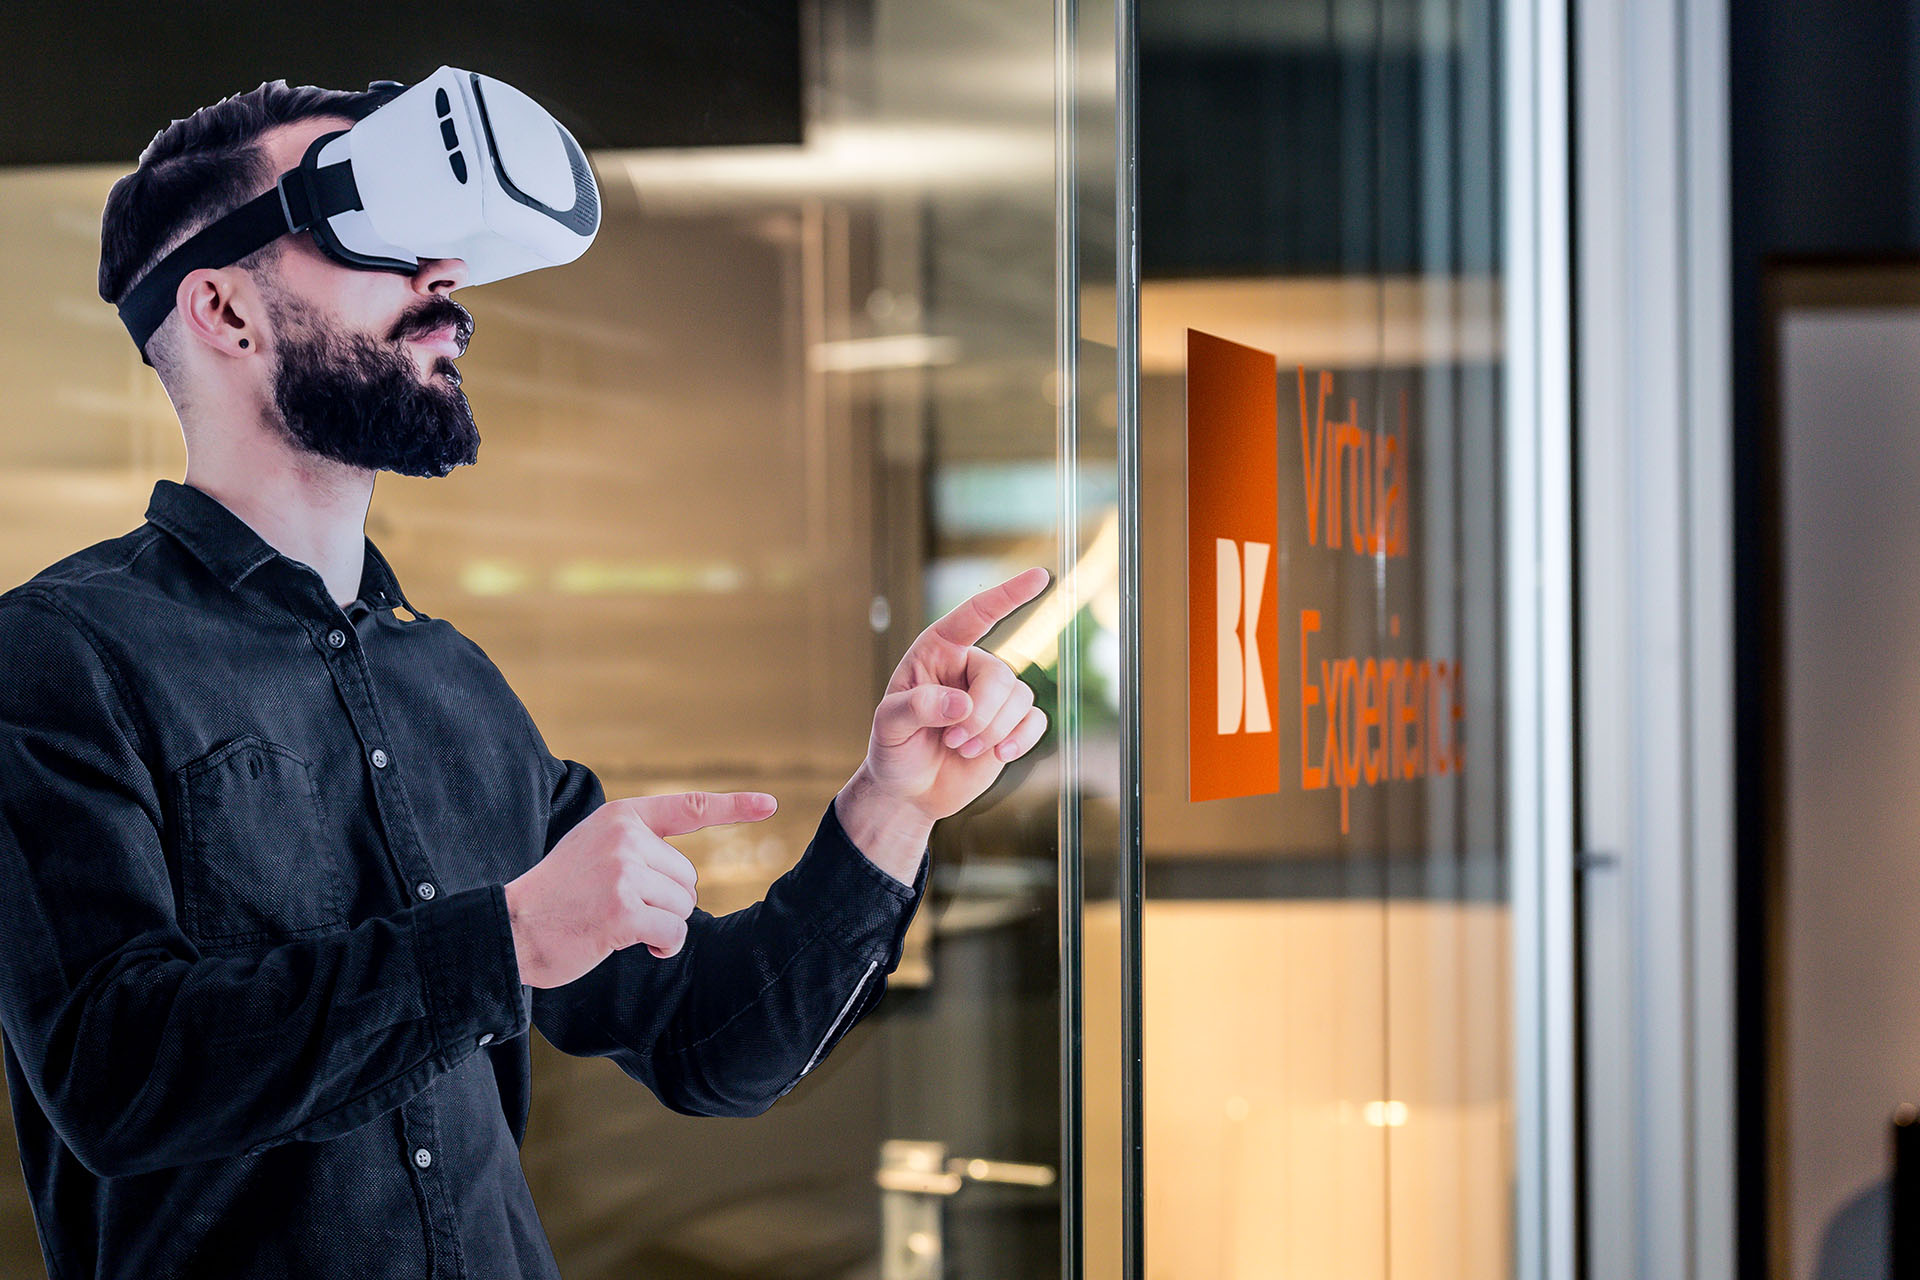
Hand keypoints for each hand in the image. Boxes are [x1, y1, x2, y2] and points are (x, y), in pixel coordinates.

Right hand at [502, 790, 776, 987]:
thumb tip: (683, 877)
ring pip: (682, 907)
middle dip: (664, 902)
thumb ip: (635, 847)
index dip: (733, 806)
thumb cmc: (557, 896)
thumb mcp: (592, 849)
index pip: (688, 807)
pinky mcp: (622, 911)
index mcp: (621, 817)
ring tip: (616, 924)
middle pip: (687, 878)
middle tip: (618, 907)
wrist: (511, 928)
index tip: (770, 804)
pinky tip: (633, 944)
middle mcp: (626, 838)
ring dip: (660, 926)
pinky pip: (672, 933)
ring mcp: (624, 873)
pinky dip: (662, 946)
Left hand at [857, 565, 1050, 824]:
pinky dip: (1021, 740)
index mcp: (937, 651)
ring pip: (1020, 698)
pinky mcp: (1012, 724)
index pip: (975, 616)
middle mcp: (969, 666)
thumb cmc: (893, 749)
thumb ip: (917, 709)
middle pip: (1000, 676)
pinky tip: (1000, 756)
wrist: (909, 789)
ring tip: (963, 750)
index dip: (1008, 596)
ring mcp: (994, 696)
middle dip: (982, 715)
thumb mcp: (889, 727)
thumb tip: (963, 704)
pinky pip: (1036, 721)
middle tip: (953, 740)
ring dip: (993, 732)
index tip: (1040, 576)